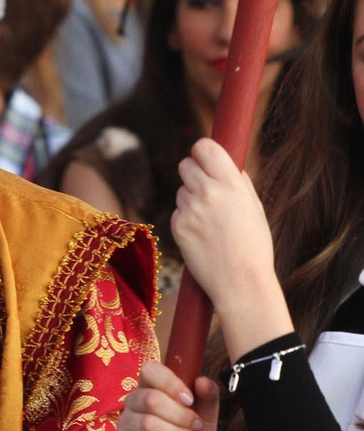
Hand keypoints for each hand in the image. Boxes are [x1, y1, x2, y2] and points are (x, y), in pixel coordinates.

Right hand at [116, 360, 218, 430]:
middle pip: (150, 399)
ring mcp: (124, 424)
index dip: (169, 382)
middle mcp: (133, 402)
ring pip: (147, 423)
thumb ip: (208, 399)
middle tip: (197, 428)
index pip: (150, 370)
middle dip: (181, 416)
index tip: (190, 400)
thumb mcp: (207, 420)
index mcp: (151, 388)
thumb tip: (203, 380)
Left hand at [172, 138, 292, 357]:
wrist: (241, 283)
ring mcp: (189, 209)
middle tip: (206, 190)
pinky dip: (186, 219)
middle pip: (185, 165)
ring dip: (191, 200)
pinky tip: (203, 236)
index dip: (202, 151)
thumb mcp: (255, 208)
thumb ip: (237, 182)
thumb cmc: (253, 245)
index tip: (205, 157)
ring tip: (211, 223)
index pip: (204, 147)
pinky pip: (178, 211)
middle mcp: (207, 193)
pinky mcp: (177, 225)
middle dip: (193, 173)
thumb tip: (225, 162)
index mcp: (231, 184)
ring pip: (181, 190)